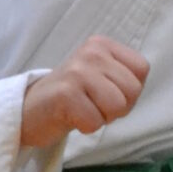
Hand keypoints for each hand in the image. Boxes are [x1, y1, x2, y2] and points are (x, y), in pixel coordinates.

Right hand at [20, 36, 149, 148]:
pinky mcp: (66, 94)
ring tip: (83, 109)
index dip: (130, 90)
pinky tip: (71, 116)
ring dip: (102, 117)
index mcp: (102, 45)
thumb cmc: (72, 96)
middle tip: (93, 104)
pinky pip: (95, 121)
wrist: (30, 109)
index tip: (106, 92)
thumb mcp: (101, 75)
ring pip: (117, 106)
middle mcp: (91, 52)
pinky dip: (85, 126)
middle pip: (133, 90)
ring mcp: (77, 71)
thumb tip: (136, 88)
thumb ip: (123, 77)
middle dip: (118, 107)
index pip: (142, 69)